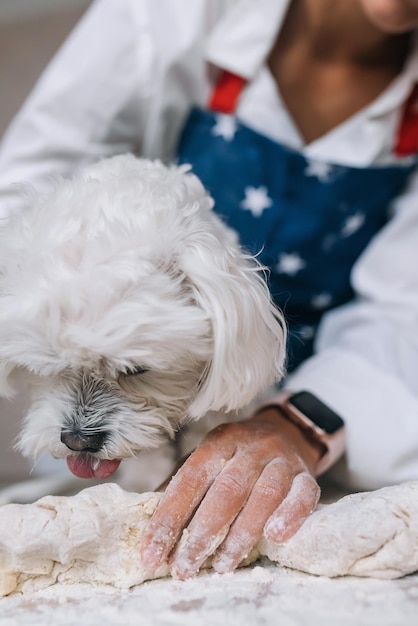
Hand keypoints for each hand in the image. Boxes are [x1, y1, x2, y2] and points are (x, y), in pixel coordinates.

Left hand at [140, 408, 321, 578]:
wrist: (286, 431)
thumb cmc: (238, 455)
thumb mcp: (209, 458)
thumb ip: (184, 485)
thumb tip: (152, 525)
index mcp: (218, 442)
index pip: (189, 480)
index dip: (169, 518)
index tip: (152, 553)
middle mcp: (250, 448)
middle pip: (225, 491)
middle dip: (202, 534)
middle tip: (184, 567)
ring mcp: (280, 461)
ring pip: (262, 496)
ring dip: (240, 535)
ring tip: (221, 565)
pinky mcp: (306, 475)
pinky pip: (302, 494)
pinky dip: (290, 515)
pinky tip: (274, 537)